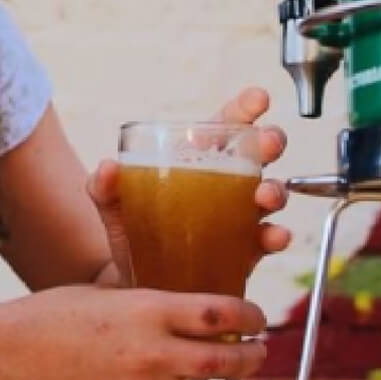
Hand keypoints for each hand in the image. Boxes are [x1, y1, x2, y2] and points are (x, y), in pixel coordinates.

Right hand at [1, 285, 268, 379]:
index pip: (221, 312)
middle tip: (259, 353)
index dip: (250, 315)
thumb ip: (149, 308)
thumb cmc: (50, 317)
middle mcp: (151, 353)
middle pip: (227, 360)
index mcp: (146, 309)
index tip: (257, 318)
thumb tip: (191, 314)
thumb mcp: (105, 296)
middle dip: (253, 358)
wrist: (7, 357)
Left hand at [87, 88, 291, 285]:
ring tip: (264, 195)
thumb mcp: (113, 204)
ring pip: (270, 194)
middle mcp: (225, 183)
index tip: (257, 99)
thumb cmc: (131, 229)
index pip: (225, 126)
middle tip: (267, 143)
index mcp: (196, 160)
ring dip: (274, 191)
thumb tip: (108, 168)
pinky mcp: (245, 251)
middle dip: (269, 141)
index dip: (244, 109)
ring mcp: (239, 216)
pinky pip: (267, 240)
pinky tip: (273, 236)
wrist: (134, 281)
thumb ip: (104, 186)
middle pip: (258, 153)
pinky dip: (276, 236)